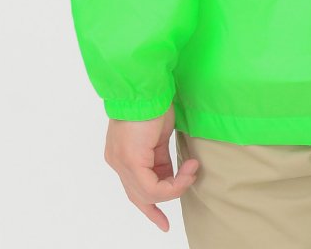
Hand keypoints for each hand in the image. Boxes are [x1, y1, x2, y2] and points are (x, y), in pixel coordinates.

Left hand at [104, 103, 199, 231]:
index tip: (162, 220)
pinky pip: (152, 188)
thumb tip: (170, 173)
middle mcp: (117, 161)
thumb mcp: (158, 135)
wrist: (147, 86)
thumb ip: (159, 156)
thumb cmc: (154, 101)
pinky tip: (188, 171)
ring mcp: (122, 162)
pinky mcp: (131, 161)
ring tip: (192, 172)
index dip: (148, 205)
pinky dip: (174, 184)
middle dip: (155, 209)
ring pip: (147, 194)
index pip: (133, 187)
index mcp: (121, 154)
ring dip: (175, 188)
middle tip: (166, 223)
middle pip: (137, 196)